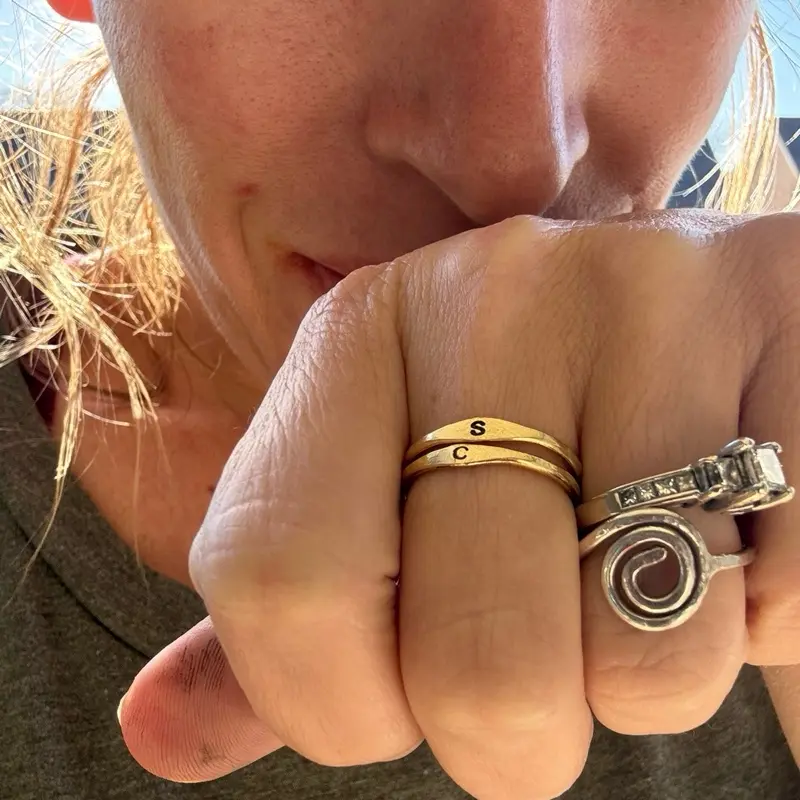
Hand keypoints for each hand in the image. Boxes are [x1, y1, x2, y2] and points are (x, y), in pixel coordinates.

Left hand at [118, 211, 799, 797]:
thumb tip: (154, 735)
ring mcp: (647, 286)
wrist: (691, 341)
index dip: (339, 702)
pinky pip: (788, 592)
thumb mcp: (387, 508)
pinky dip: (772, 611)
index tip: (402, 691)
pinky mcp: (785, 305)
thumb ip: (293, 622)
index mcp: (358, 332)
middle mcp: (488, 288)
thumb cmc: (532, 444)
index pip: (278, 582)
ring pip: (643, 649)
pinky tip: (744, 521)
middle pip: (470, 658)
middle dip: (516, 722)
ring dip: (649, 669)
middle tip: (554, 644)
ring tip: (652, 569)